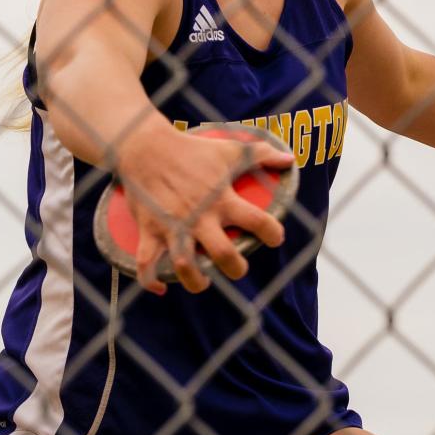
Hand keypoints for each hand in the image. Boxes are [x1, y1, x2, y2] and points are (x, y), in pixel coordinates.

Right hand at [115, 121, 293, 294]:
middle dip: (236, 268)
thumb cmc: (192, 149)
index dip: (273, 233)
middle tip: (237, 267)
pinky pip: (145, 262)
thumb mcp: (230, 149)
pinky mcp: (149, 229)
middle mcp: (199, 217)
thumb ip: (261, 155)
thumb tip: (289, 159)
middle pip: (223, 255)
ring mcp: (172, 226)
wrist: (146, 147)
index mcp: (222, 199)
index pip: (258, 221)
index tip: (275, 238)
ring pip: (185, 266)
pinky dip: (149, 280)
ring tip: (204, 280)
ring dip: (196, 281)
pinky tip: (159, 287)